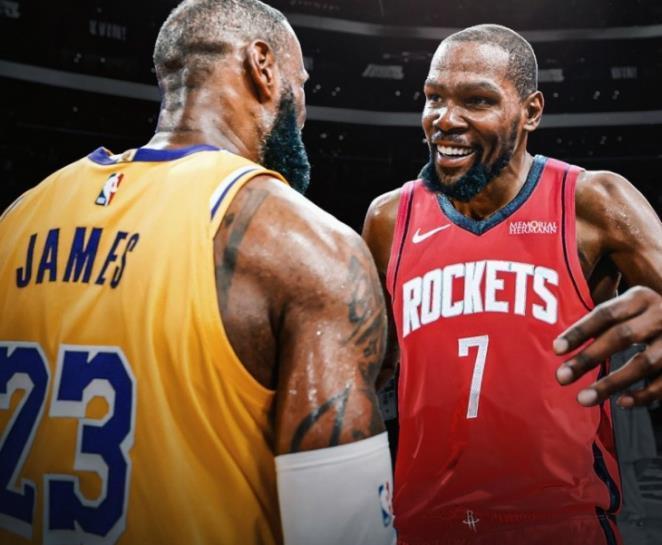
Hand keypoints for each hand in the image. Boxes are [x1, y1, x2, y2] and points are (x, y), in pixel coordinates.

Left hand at [553, 286, 661, 407]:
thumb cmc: (645, 319)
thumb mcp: (630, 308)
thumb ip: (602, 321)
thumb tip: (560, 347)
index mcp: (640, 298)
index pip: (605, 314)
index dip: (580, 332)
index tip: (556, 349)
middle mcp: (660, 315)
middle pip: (622, 336)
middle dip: (589, 358)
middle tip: (562, 377)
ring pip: (644, 363)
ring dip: (611, 383)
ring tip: (583, 398)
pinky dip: (643, 395)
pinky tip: (622, 403)